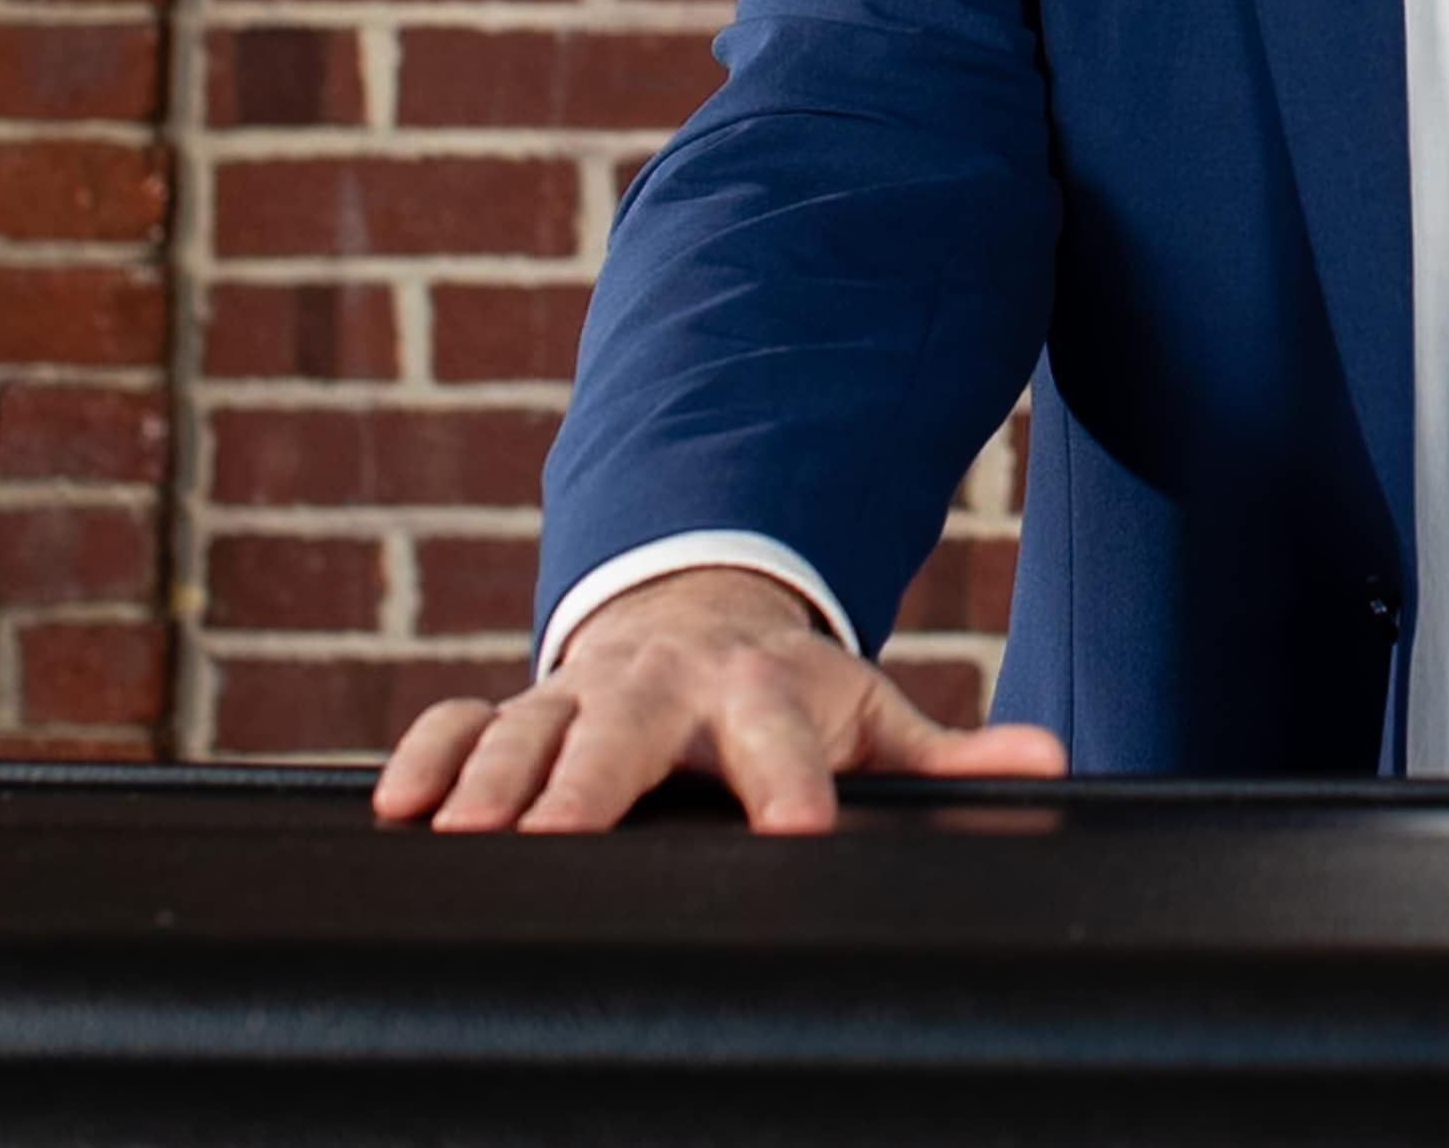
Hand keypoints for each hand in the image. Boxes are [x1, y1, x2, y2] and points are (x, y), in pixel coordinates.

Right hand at [370, 565, 1066, 833]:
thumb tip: (1051, 762)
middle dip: (588, 781)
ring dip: (492, 777)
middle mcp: (666, 684)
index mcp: (763, 693)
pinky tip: (397, 807)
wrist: (703, 608)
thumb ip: (950, 755)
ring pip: (530, 725)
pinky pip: (462, 718)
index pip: (782, 744)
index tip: (795, 839)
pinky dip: (427, 754)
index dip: (791, 787)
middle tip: (557, 840)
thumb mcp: (873, 714)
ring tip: (457, 836)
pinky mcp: (522, 702)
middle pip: (627, 730)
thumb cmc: (792, 694)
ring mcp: (586, 689)